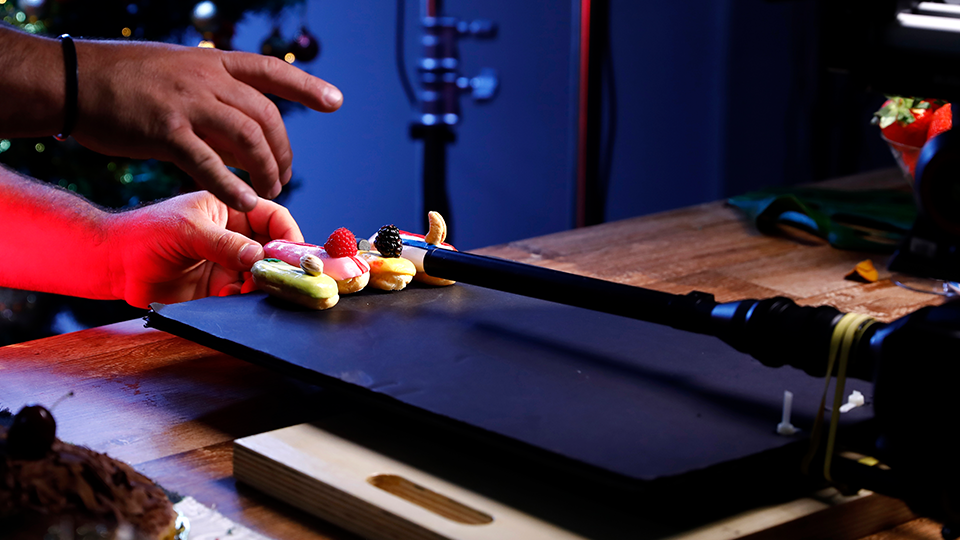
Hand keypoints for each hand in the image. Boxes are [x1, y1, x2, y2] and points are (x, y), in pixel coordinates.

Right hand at [73, 40, 342, 211]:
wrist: (71, 80)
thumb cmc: (123, 81)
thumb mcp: (178, 77)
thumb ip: (214, 102)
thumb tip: (245, 136)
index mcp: (212, 63)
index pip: (271, 70)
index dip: (306, 86)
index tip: (335, 101)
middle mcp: (206, 78)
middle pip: (267, 116)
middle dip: (283, 151)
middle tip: (283, 177)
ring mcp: (187, 103)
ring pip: (248, 138)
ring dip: (266, 169)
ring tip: (269, 191)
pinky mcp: (166, 132)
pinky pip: (210, 164)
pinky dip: (232, 186)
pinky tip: (245, 202)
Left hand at [106, 191, 303, 307]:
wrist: (113, 266)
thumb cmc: (145, 234)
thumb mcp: (187, 230)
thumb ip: (224, 243)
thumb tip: (260, 256)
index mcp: (232, 210)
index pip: (274, 218)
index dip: (288, 234)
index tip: (295, 254)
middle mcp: (236, 237)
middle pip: (274, 250)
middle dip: (279, 264)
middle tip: (278, 278)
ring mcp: (228, 264)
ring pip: (262, 275)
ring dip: (263, 285)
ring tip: (251, 290)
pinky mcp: (218, 289)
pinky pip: (244, 296)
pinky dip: (244, 301)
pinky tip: (228, 298)